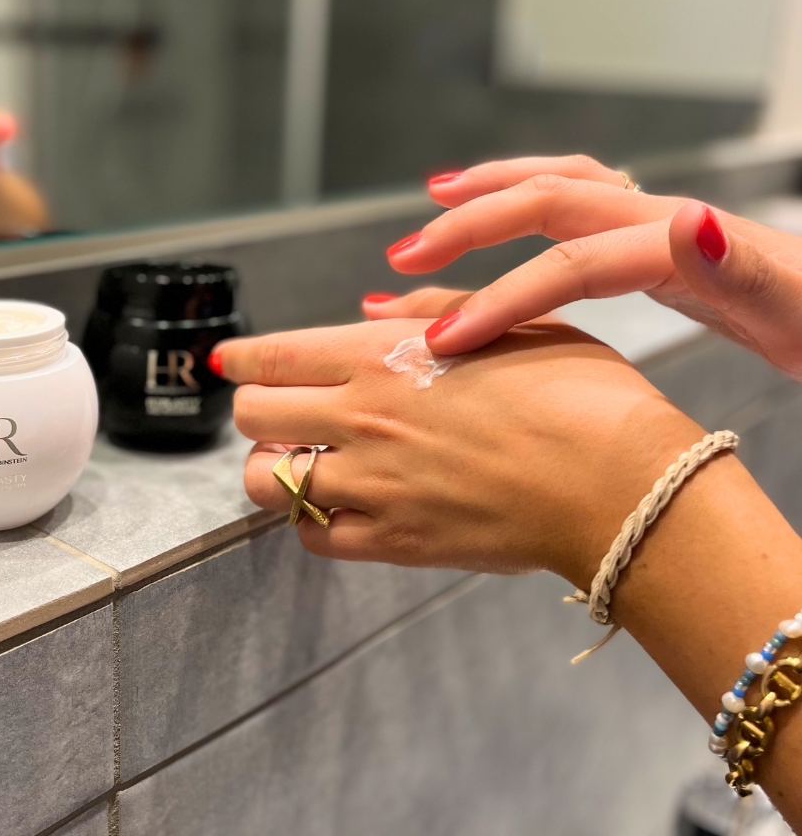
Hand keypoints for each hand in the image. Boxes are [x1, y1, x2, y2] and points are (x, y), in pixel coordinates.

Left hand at [218, 315, 699, 585]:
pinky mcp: (393, 541)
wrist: (620, 483)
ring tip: (303, 462)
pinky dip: (311, 520)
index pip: (274, 356)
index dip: (241, 359)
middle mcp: (362, 417)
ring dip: (273, 467)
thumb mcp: (510, 321)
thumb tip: (364, 306)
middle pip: (254, 416)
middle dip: (256, 409)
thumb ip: (426, 308)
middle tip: (281, 412)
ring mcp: (372, 484)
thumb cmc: (578, 393)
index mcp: (384, 355)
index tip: (229, 362)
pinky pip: (312, 537)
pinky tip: (338, 506)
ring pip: (266, 481)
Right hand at [377, 155, 801, 377]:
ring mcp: (662, 227)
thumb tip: (690, 223)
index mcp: (688, 244)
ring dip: (492, 193)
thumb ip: (746, 272)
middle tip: (403, 256)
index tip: (444, 341)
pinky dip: (530, 206)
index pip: (571, 259)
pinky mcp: (662, 246)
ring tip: (434, 206)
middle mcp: (665, 220)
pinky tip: (509, 232)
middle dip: (469, 225)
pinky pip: (579, 211)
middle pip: (549, 198)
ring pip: (560, 187)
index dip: (502, 295)